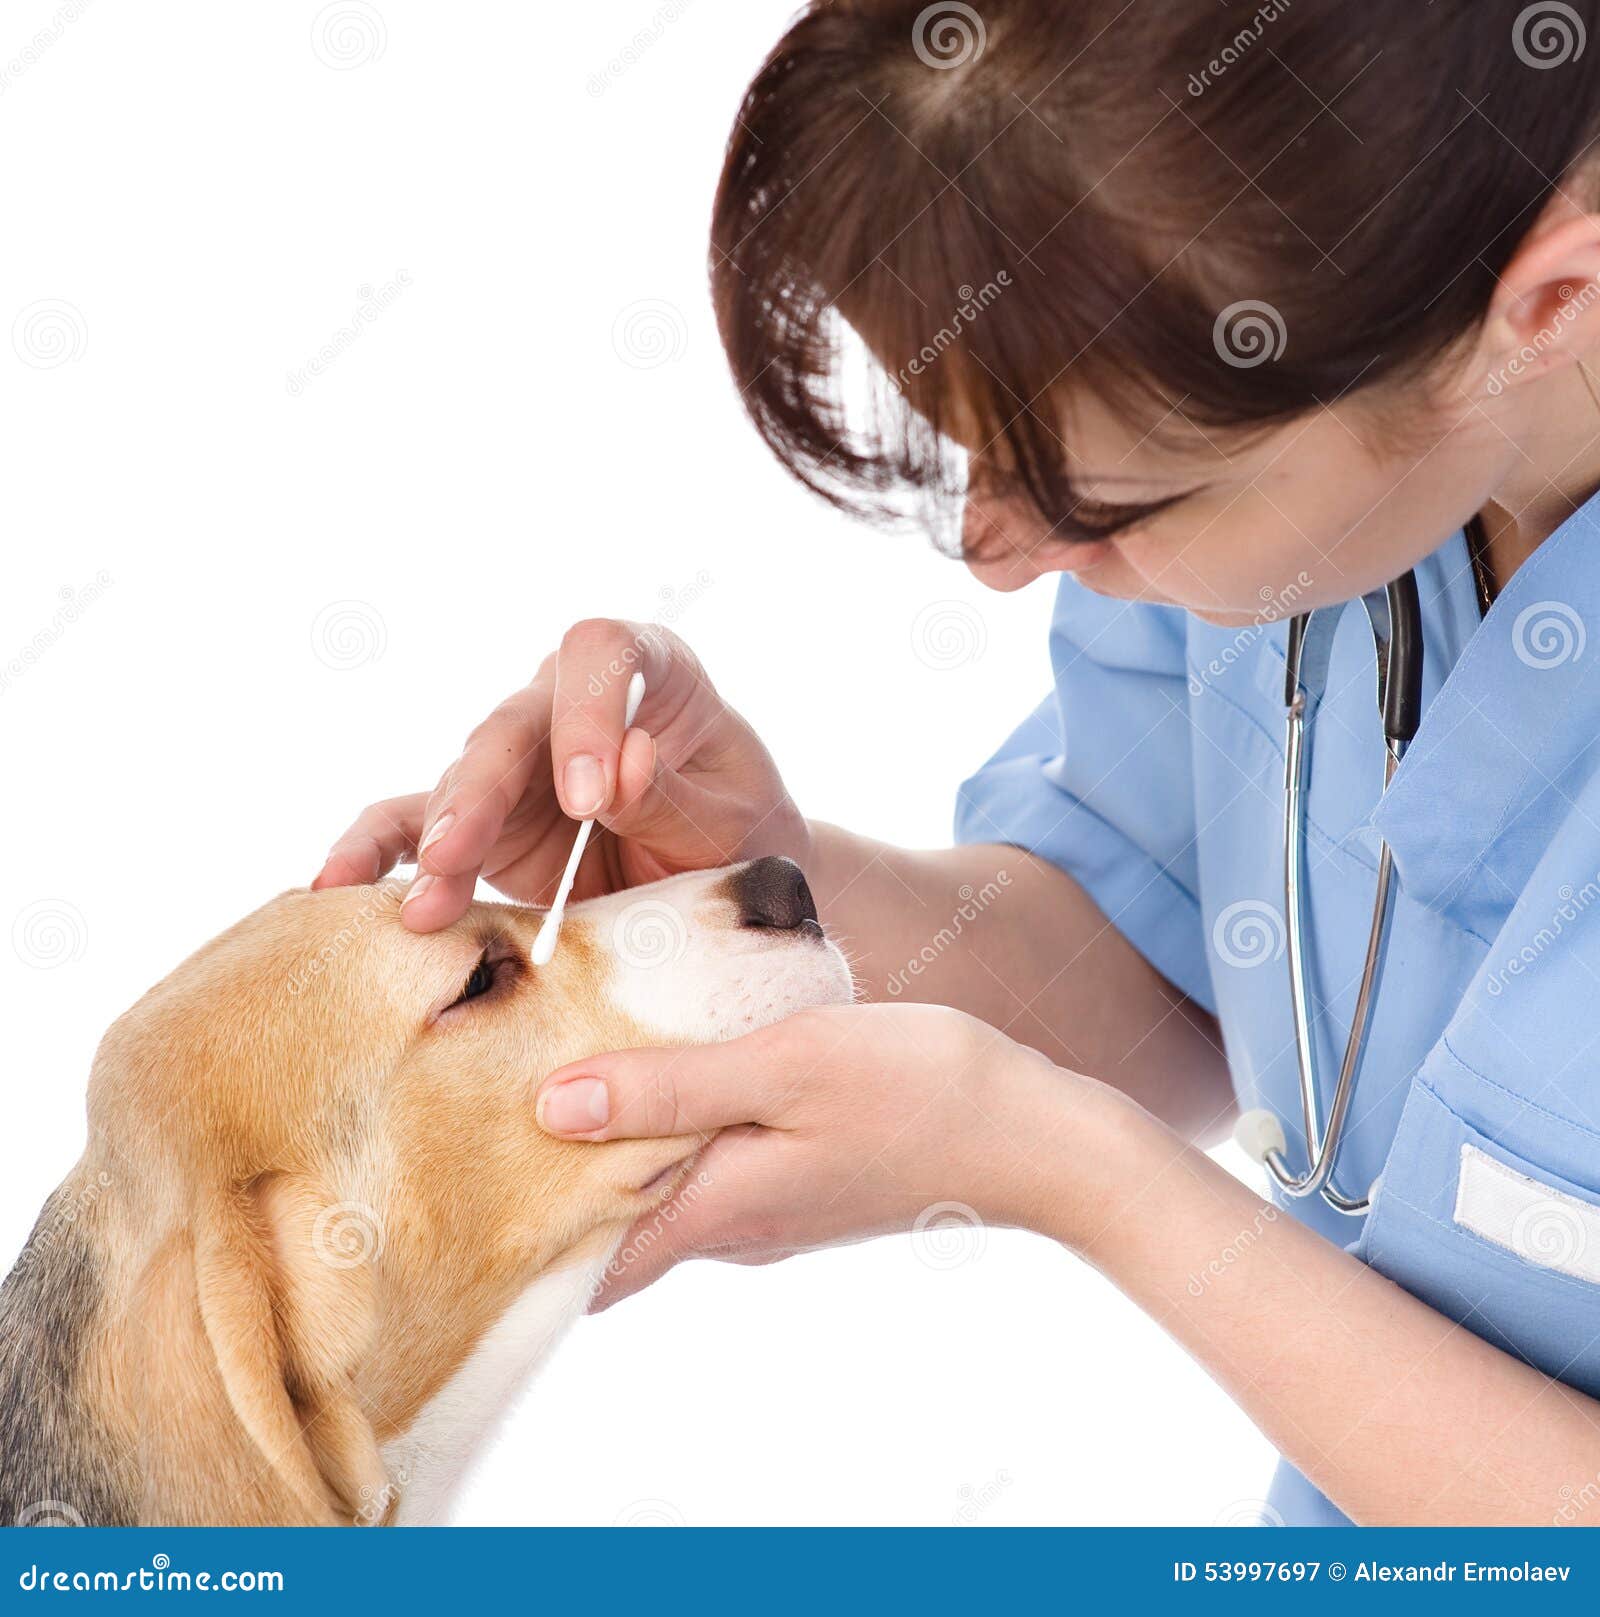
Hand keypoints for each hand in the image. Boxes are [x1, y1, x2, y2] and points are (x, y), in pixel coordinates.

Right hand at [312, 620, 809, 929]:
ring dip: (439, 841)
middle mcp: (570, 703)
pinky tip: (336, 889)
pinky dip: (377, 854)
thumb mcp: (732, 815)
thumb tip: (620, 766)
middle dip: (484, 788)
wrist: (725, 876)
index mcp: (651, 670)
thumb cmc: (740, 827)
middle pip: (512, 723)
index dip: (588, 714)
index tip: (596, 797)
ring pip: (463, 778)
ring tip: (420, 905)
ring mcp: (520, 761)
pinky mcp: (484, 820)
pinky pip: (415, 824)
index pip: (600, 654)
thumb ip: (672, 794)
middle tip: (462, 851)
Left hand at [533, 1002, 1096, 1309]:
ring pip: (664, 1186)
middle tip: (502, 1085)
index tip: (468, 1167)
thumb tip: (551, 1107)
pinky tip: (673, 1060)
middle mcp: (733, 1226)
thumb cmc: (917, 1091)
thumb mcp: (784, 1067)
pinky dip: (675, 1123)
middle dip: (560, 1168)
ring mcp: (772, 1206)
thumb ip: (670, 1087)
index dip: (523, 1225)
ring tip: (575, 1055)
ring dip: (621, 1136)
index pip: (587, 1258)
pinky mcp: (802, 1177)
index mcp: (716, 1211)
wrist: (1035, 1133)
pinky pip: (713, 1161)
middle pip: (617, 1219)